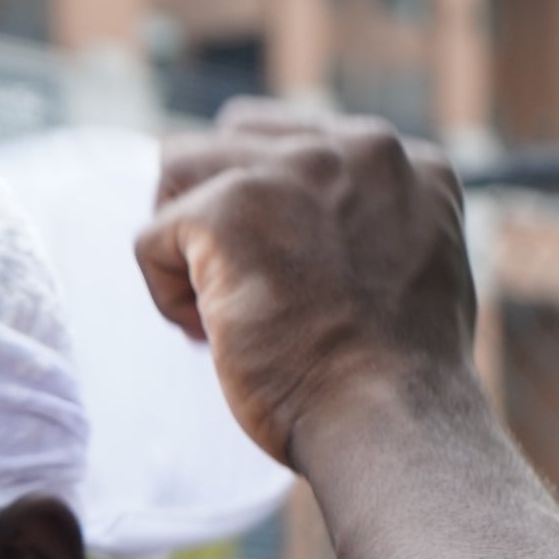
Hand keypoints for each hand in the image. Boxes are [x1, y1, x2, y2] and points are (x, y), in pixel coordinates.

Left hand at [136, 102, 478, 467]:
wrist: (389, 417)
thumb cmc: (392, 384)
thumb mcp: (407, 278)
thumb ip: (365, 230)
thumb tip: (300, 235)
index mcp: (406, 162)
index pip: (291, 141)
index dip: (261, 209)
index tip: (275, 275)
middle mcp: (357, 148)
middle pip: (229, 141)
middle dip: (212, 215)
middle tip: (234, 293)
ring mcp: (293, 170)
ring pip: (179, 170)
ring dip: (182, 246)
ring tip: (214, 313)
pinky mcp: (230, 209)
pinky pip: (151, 238)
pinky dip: (165, 296)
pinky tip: (207, 336)